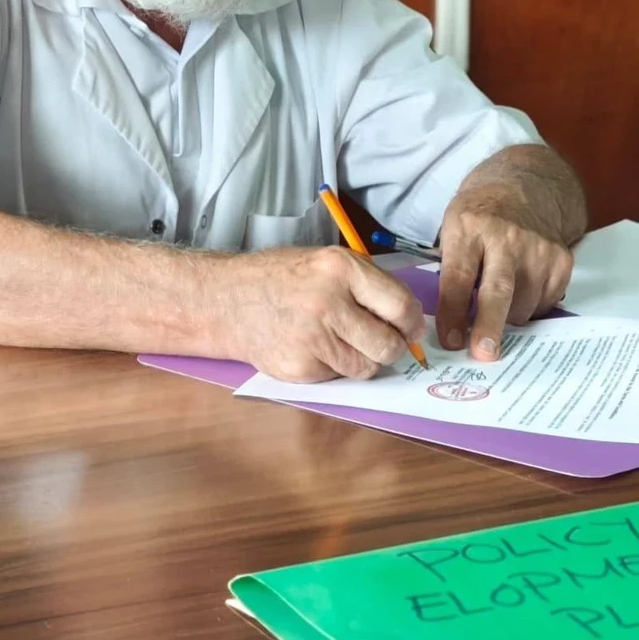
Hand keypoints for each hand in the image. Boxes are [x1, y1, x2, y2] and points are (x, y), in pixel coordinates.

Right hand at [213, 247, 426, 382]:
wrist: (226, 300)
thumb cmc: (282, 279)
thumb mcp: (326, 262)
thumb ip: (367, 285)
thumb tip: (409, 319)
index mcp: (340, 268)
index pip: (399, 305)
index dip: (412, 323)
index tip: (412, 329)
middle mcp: (328, 302)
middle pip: (388, 345)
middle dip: (391, 348)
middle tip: (380, 341)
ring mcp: (312, 339)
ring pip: (366, 367)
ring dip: (361, 359)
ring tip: (338, 340)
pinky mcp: (300, 368)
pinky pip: (338, 377)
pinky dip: (332, 367)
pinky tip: (312, 348)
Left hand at [436, 190, 574, 361]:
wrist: (522, 188)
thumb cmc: (478, 217)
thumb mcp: (452, 230)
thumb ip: (450, 272)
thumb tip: (451, 329)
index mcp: (469, 227)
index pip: (459, 277)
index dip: (453, 313)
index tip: (450, 341)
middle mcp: (506, 236)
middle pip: (498, 290)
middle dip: (490, 325)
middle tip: (484, 354)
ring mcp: (538, 248)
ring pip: (523, 305)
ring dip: (508, 320)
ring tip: (499, 306)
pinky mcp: (561, 259)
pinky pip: (545, 304)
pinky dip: (530, 309)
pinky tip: (521, 291)